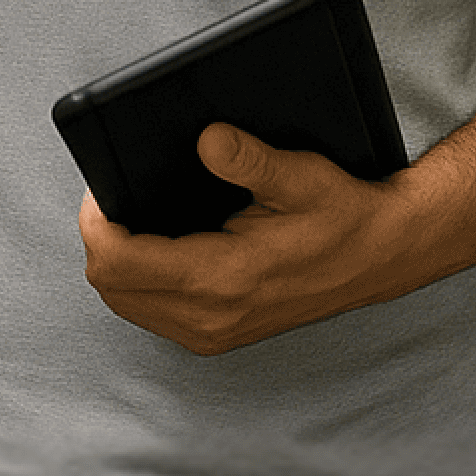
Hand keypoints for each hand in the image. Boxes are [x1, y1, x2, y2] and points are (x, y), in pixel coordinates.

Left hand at [79, 123, 418, 353]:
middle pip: (111, 287)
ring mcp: (213, 333)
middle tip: (112, 198)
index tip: (100, 190)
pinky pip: (152, 314)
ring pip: (126, 304)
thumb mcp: (300, 176)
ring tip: (131, 219)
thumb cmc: (341, 215)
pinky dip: (139, 282)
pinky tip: (156, 249)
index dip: (95, 224)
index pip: (118, 263)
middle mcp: (210, 317)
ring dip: (117, 264)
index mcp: (222, 278)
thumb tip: (206, 138)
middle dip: (101, 240)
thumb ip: (249, 159)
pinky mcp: (217, 336)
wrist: (380, 257)